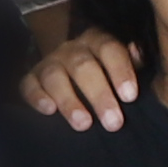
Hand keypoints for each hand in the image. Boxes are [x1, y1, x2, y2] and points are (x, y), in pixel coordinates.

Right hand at [16, 24, 142, 132]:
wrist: (72, 78)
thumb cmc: (105, 76)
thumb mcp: (121, 67)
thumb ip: (132, 62)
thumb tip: (138, 53)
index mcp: (96, 42)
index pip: (109, 49)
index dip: (120, 71)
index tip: (130, 97)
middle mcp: (71, 50)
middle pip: (83, 66)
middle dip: (99, 94)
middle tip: (113, 122)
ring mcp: (49, 63)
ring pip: (55, 76)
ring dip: (69, 101)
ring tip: (84, 124)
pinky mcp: (31, 79)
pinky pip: (29, 85)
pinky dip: (37, 97)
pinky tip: (48, 111)